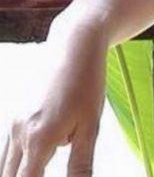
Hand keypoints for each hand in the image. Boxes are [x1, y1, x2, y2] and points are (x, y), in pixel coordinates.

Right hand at [0, 21, 107, 176]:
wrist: (74, 43)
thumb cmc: (86, 82)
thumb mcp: (91, 127)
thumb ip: (81, 165)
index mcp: (39, 140)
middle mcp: (19, 134)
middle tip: (43, 173)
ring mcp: (14, 123)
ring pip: (7, 165)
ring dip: (21, 173)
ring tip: (41, 167)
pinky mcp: (16, 115)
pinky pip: (10, 149)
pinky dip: (20, 161)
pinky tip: (38, 157)